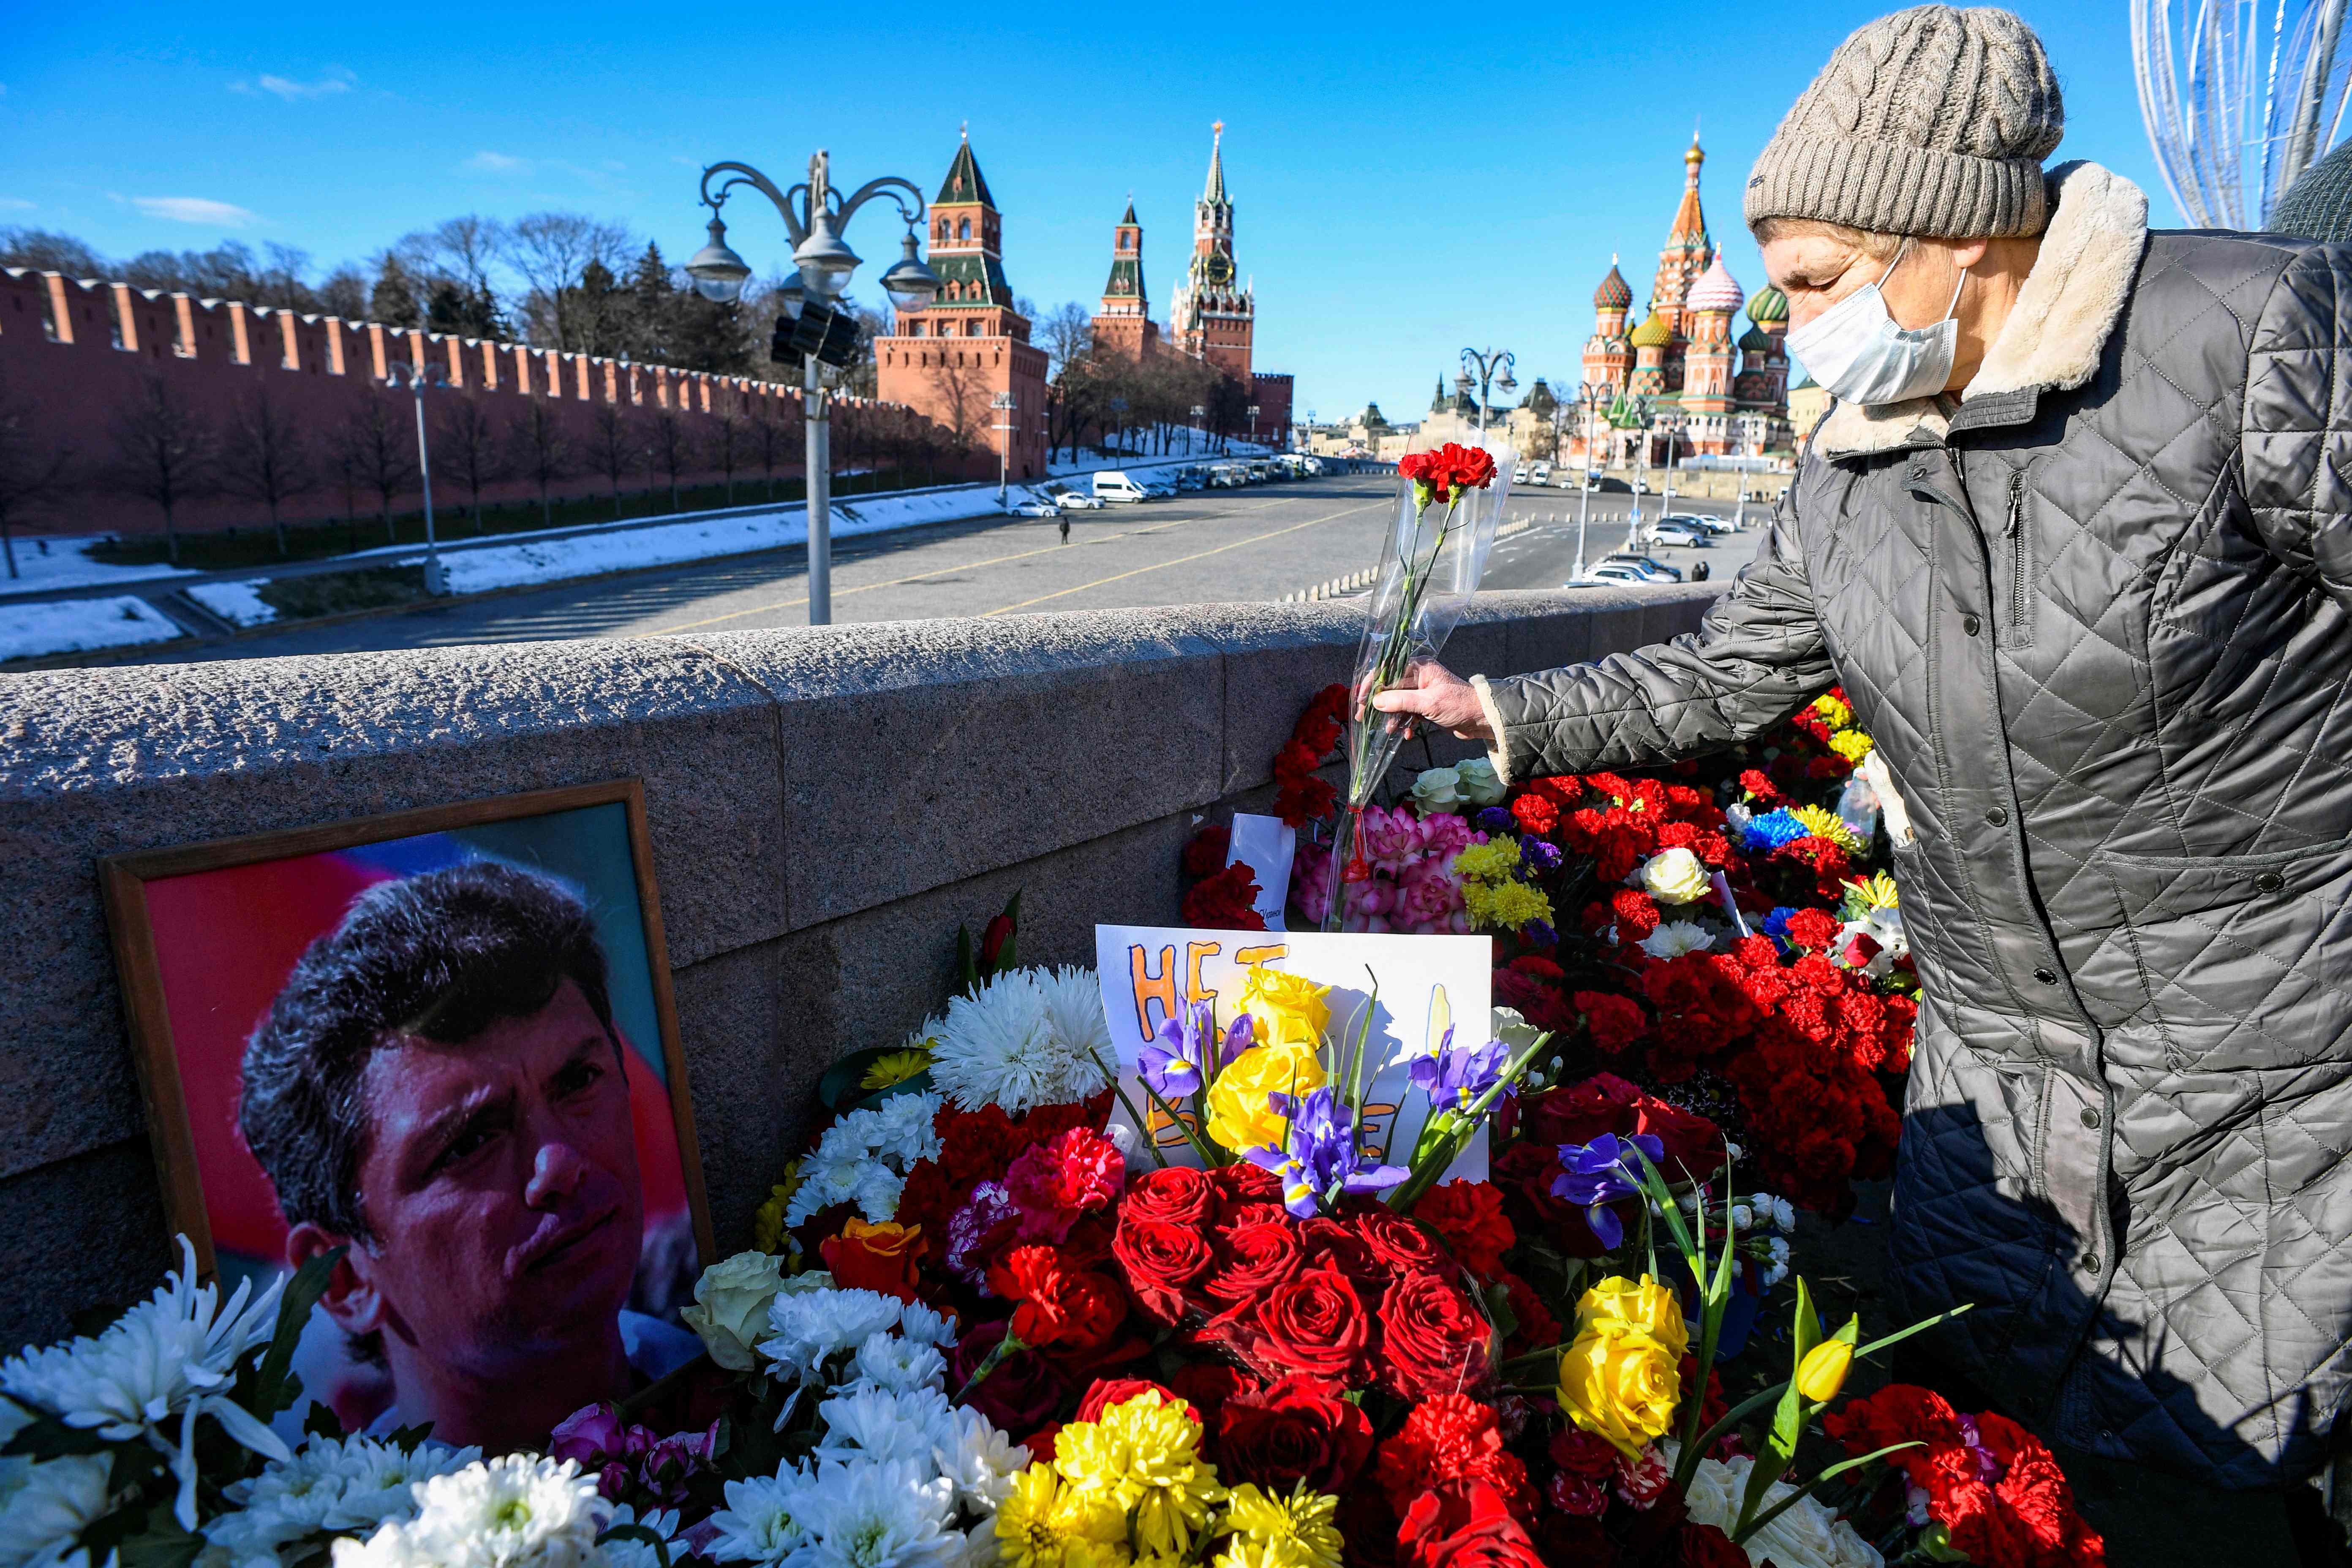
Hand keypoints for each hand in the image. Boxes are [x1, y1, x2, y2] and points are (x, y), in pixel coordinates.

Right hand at [1369, 660, 1492, 740]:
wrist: (1482, 720)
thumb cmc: (1459, 705)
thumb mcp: (1429, 703)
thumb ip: (1401, 701)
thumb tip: (1376, 702)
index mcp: (1419, 667)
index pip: (1387, 670)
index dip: (1371, 684)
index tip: (1360, 701)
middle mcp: (1419, 676)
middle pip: (1389, 688)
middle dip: (1378, 705)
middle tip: (1364, 719)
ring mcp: (1421, 692)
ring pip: (1397, 703)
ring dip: (1392, 717)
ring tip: (1390, 731)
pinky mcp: (1425, 706)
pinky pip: (1408, 713)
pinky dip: (1405, 724)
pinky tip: (1406, 735)